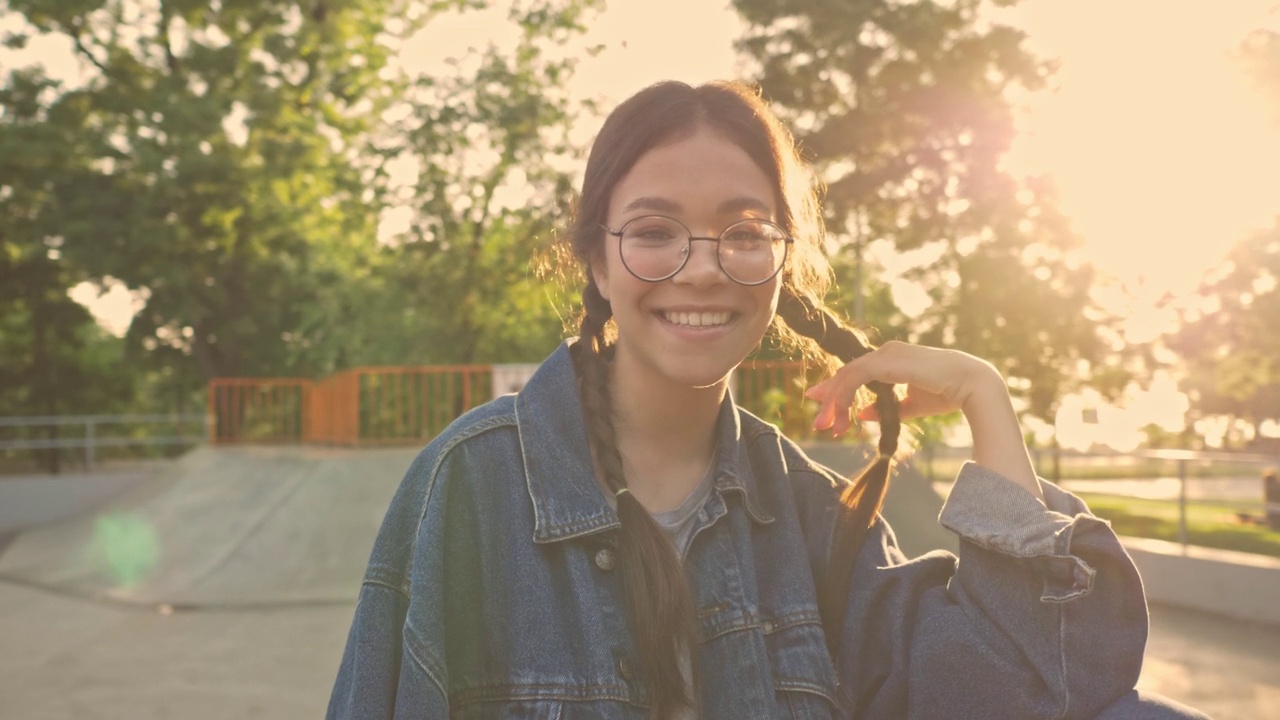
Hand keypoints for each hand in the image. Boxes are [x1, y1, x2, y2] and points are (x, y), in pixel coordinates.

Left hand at [805, 341, 1002, 435]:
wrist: (971, 384)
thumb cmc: (947, 392)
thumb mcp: (910, 406)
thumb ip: (886, 409)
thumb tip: (862, 414)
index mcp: (890, 358)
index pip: (855, 373)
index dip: (836, 391)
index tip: (823, 411)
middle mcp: (885, 352)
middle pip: (846, 374)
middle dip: (829, 400)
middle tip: (819, 424)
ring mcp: (886, 354)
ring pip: (847, 375)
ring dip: (835, 402)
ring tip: (828, 426)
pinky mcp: (888, 361)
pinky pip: (856, 377)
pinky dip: (845, 395)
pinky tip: (843, 414)